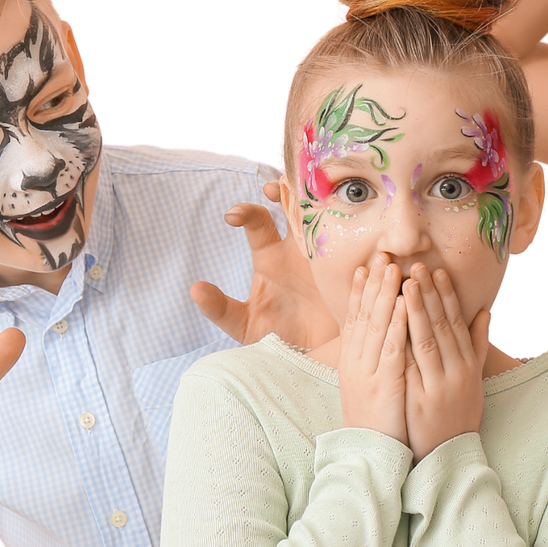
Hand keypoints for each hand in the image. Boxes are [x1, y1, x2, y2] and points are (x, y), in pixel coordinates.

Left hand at [191, 182, 339, 348]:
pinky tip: (352, 214)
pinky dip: (353, 224)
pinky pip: (353, 242)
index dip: (245, 212)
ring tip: (317, 189)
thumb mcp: (245, 326)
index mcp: (270, 256)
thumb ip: (219, 308)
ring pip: (325, 215)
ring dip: (321, 199)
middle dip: (288, 190)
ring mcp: (326, 254)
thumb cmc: (277, 338)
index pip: (257, 222)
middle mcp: (297, 248)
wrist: (314, 359)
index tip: (233, 216)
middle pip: (294, 206)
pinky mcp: (350, 267)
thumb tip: (195, 289)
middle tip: (277, 187)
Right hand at [336, 257, 409, 447]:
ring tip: (393, 269)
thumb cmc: (374, 422)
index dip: (360, 292)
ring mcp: (367, 373)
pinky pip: (391, 348)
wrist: (370, 454)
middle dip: (373, 283)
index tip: (366, 266)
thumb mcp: (366, 387)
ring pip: (376, 326)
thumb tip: (376, 339)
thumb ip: (370, 361)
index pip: (354, 319)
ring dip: (385, 295)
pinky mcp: (383, 384)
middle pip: (363, 315)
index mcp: (351, 362)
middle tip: (382, 255)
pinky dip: (397, 323)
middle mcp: (355, 363)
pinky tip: (405, 304)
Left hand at [400, 265, 489, 463]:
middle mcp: (456, 373)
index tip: (436, 272)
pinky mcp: (419, 401)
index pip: (456, 324)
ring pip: (426, 343)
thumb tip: (485, 311)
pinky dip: (401, 345)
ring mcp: (437, 387)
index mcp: (468, 365)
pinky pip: (409, 368)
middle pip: (440, 327)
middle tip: (415, 268)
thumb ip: (478, 345)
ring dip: (414, 312)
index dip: (446, 297)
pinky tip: (391, 325)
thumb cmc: (460, 413)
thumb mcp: (475, 379)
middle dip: (427, 296)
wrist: (449, 455)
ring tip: (403, 286)